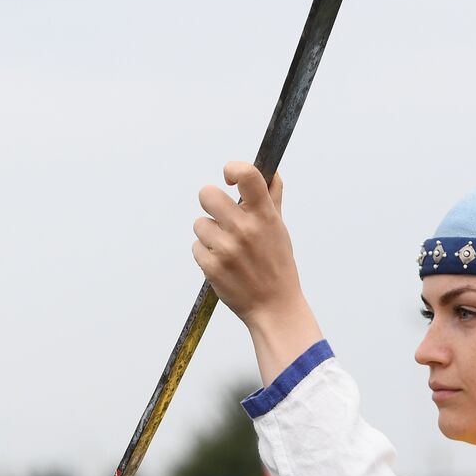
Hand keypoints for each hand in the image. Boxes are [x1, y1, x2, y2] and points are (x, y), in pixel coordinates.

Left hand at [192, 161, 323, 383]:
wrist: (274, 307)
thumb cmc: (278, 266)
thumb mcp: (280, 230)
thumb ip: (272, 199)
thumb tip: (271, 173)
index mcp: (265, 215)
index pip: (248, 174)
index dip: (233, 169)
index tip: (229, 178)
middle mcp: (245, 229)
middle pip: (207, 194)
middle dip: (211, 202)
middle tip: (221, 216)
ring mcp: (227, 248)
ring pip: (199, 224)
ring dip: (209, 234)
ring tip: (228, 249)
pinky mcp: (212, 267)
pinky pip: (196, 247)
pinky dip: (206, 255)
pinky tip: (223, 265)